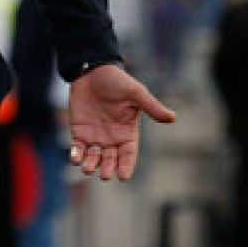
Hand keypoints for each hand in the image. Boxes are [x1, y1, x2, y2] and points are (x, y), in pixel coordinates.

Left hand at [68, 64, 175, 181]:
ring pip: (93, 157)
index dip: (126, 166)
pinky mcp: (79, 131)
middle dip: (107, 168)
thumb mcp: (136, 93)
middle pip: (110, 160)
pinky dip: (76, 155)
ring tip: (88, 169)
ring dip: (90, 165)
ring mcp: (94, 136)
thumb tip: (172, 117)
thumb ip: (151, 107)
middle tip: (105, 175)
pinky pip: (77, 148)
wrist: (92, 69)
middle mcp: (111, 138)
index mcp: (127, 132)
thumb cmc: (117, 81)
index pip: (128, 154)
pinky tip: (75, 158)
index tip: (124, 177)